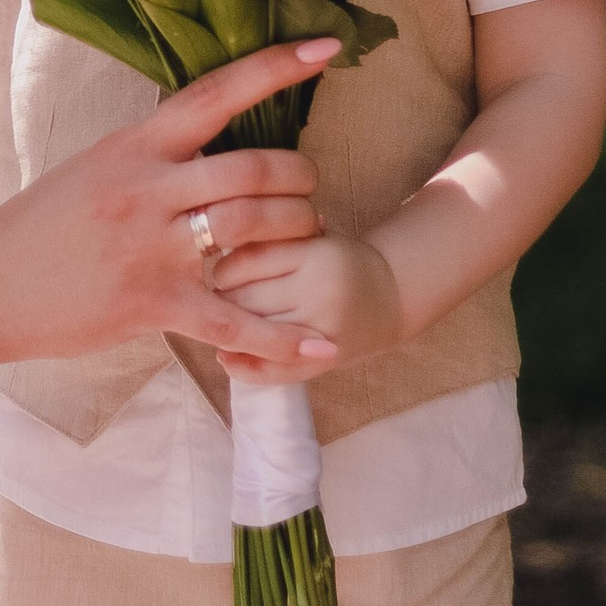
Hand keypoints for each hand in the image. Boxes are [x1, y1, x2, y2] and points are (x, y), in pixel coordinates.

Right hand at [0, 37, 342, 375]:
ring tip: (311, 236)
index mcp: (134, 145)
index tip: (328, 48)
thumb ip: (151, 155)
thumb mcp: (94, 167)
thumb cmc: (39, 227)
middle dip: (300, 177)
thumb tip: (205, 140)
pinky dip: (282, 338)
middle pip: (253, 168)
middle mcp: (147, 187)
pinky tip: (321, 346)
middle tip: (311, 190)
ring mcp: (151, 246)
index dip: (275, 68)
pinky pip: (232, 321)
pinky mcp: (153, 303)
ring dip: (297, 230)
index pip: (216, 93)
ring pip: (251, 227)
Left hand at [209, 231, 402, 384]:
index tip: (218, 271)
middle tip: (215, 299)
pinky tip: (227, 356)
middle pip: (245, 300)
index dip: (223, 269)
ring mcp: (321, 331)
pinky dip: (243, 367)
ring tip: (221, 321)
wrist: (392, 295)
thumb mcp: (313, 234)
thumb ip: (271, 234)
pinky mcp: (323, 363)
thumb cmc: (340, 258)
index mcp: (315, 254)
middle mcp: (319, 292)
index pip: (247, 262)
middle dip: (222, 301)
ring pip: (254, 335)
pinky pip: (272, 372)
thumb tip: (213, 240)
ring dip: (229, 330)